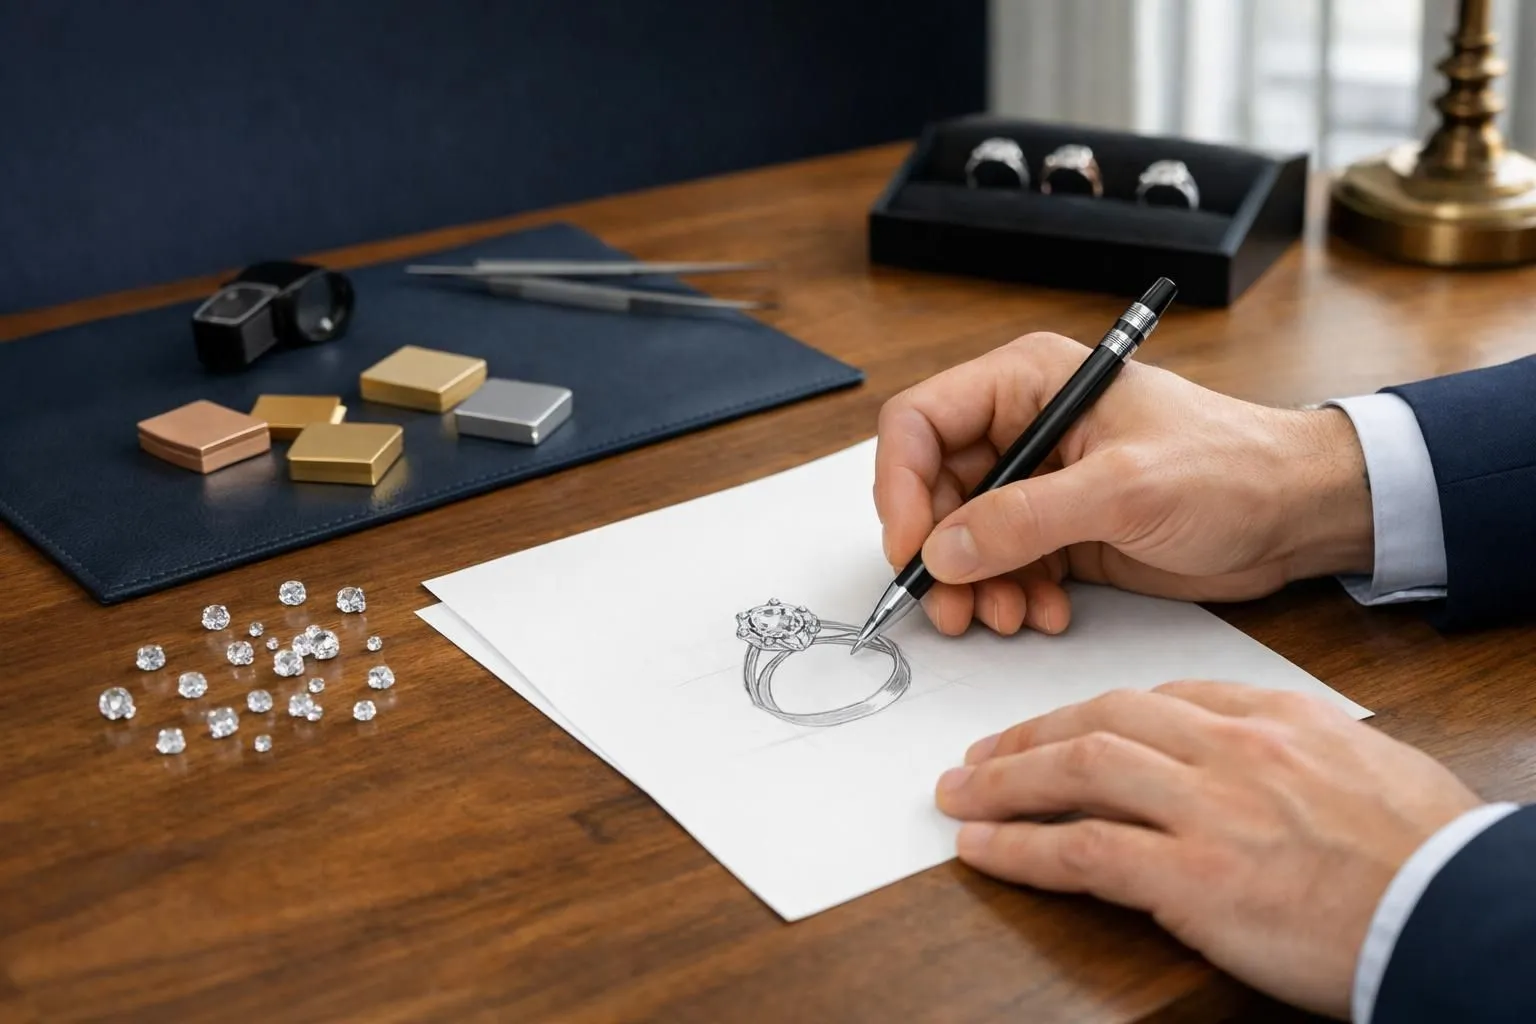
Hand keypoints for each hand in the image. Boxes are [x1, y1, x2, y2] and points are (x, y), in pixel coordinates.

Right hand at [873, 332, 1373, 635]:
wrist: (1295, 514)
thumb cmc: (1231, 467)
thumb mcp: (1124, 488)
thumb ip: (1025, 519)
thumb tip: (942, 550)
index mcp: (1030, 383)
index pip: (922, 422)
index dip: (900, 486)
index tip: (910, 548)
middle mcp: (1023, 428)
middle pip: (932, 489)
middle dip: (939, 553)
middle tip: (953, 606)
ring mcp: (1039, 482)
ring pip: (961, 537)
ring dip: (974, 586)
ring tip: (1007, 617)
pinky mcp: (1057, 530)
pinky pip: (1001, 567)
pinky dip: (1009, 596)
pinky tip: (1043, 613)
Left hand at [935, 683, 1482, 1017]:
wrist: (1461, 911)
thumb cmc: (1426, 852)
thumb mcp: (1361, 769)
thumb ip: (1291, 753)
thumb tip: (1252, 761)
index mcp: (1271, 718)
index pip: (1155, 697)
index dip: (1088, 711)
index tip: (1056, 726)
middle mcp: (1230, 749)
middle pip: (1100, 720)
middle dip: (1029, 736)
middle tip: (982, 755)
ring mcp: (1208, 808)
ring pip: (1077, 770)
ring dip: (1004, 783)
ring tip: (960, 795)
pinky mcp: (1194, 876)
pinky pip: (1082, 851)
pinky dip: (1021, 848)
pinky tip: (984, 850)